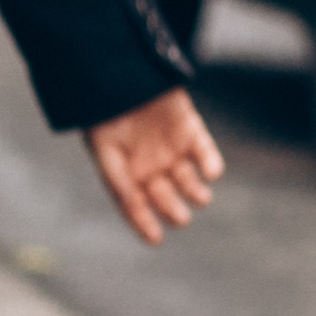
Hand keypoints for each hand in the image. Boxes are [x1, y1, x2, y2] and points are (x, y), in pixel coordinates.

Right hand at [84, 90, 223, 245]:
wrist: (119, 75)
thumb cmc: (103, 114)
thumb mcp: (104, 149)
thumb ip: (117, 177)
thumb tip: (132, 204)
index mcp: (126, 174)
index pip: (134, 206)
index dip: (144, 223)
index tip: (156, 239)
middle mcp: (150, 166)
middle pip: (165, 195)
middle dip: (173, 208)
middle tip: (181, 217)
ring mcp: (171, 148)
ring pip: (188, 179)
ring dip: (196, 190)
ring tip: (202, 198)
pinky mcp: (190, 130)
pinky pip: (205, 152)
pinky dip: (211, 162)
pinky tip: (212, 172)